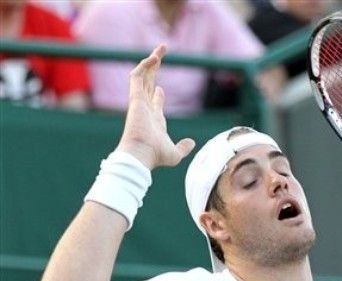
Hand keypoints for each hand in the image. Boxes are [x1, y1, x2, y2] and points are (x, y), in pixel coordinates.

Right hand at [116, 45, 194, 168]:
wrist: (141, 155)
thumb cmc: (155, 157)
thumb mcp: (175, 154)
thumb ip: (183, 147)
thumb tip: (192, 142)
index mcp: (154, 120)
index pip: (154, 102)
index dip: (157, 94)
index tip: (160, 88)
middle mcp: (145, 109)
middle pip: (148, 83)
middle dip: (154, 69)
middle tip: (160, 53)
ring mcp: (139, 102)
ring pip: (143, 76)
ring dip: (151, 61)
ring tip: (161, 48)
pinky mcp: (135, 98)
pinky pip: (137, 76)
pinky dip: (144, 65)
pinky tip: (154, 57)